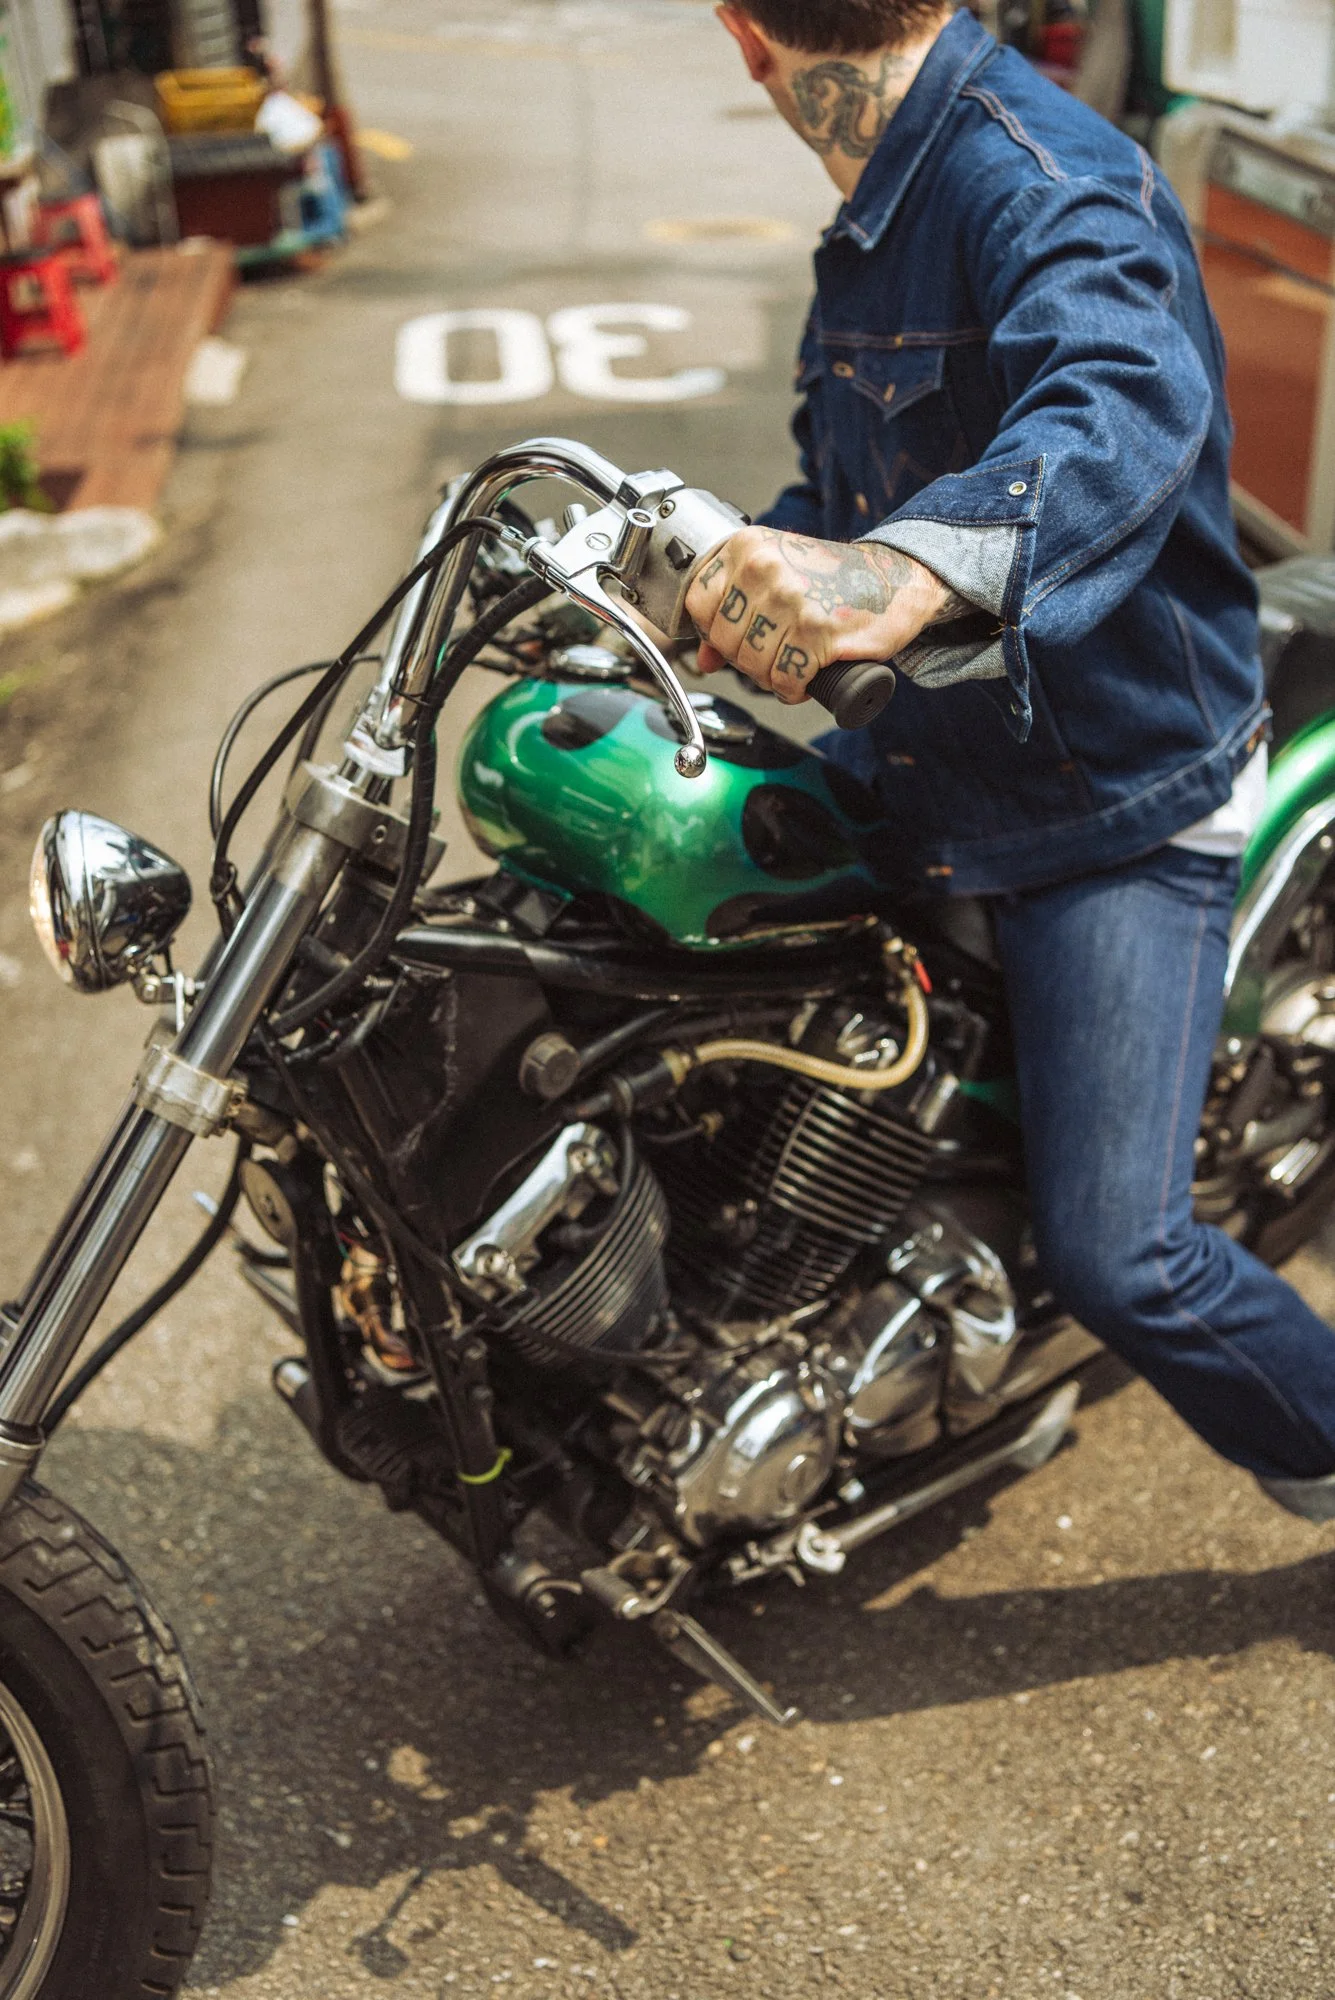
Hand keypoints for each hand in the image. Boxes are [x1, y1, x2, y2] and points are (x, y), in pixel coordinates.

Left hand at [684, 526, 956, 704]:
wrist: (893, 580)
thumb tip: (703, 659)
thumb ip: (731, 612)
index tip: (738, 633)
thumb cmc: (833, 579)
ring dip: (771, 676)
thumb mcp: (774, 579)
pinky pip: (784, 680)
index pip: (698, 603)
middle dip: (745, 659)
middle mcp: (765, 567)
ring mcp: (791, 599)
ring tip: (792, 663)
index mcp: (747, 547)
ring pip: (751, 665)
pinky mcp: (817, 631)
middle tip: (773, 653)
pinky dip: (794, 688)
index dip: (715, 630)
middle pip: (724, 640)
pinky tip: (806, 676)